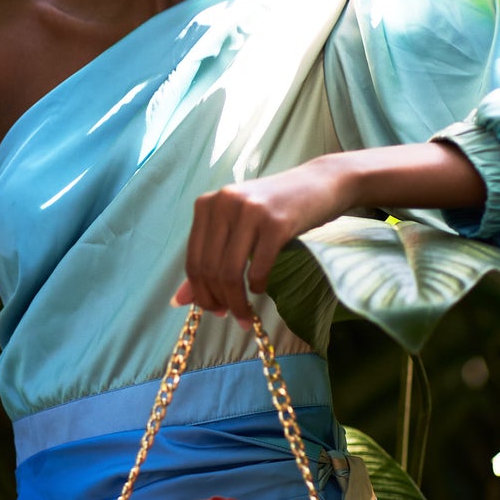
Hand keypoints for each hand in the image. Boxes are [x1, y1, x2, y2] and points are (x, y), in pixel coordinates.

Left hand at [170, 156, 361, 327]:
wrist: (320, 183)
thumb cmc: (275, 208)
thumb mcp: (237, 227)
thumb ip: (208, 259)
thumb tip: (178, 301)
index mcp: (207, 204)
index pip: (192, 260)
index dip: (199, 292)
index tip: (213, 309)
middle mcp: (224, 203)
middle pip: (209, 269)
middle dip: (217, 300)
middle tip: (229, 316)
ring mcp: (250, 211)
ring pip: (230, 273)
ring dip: (236, 302)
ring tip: (244, 315)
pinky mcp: (276, 222)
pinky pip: (258, 268)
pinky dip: (257, 286)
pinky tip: (261, 288)